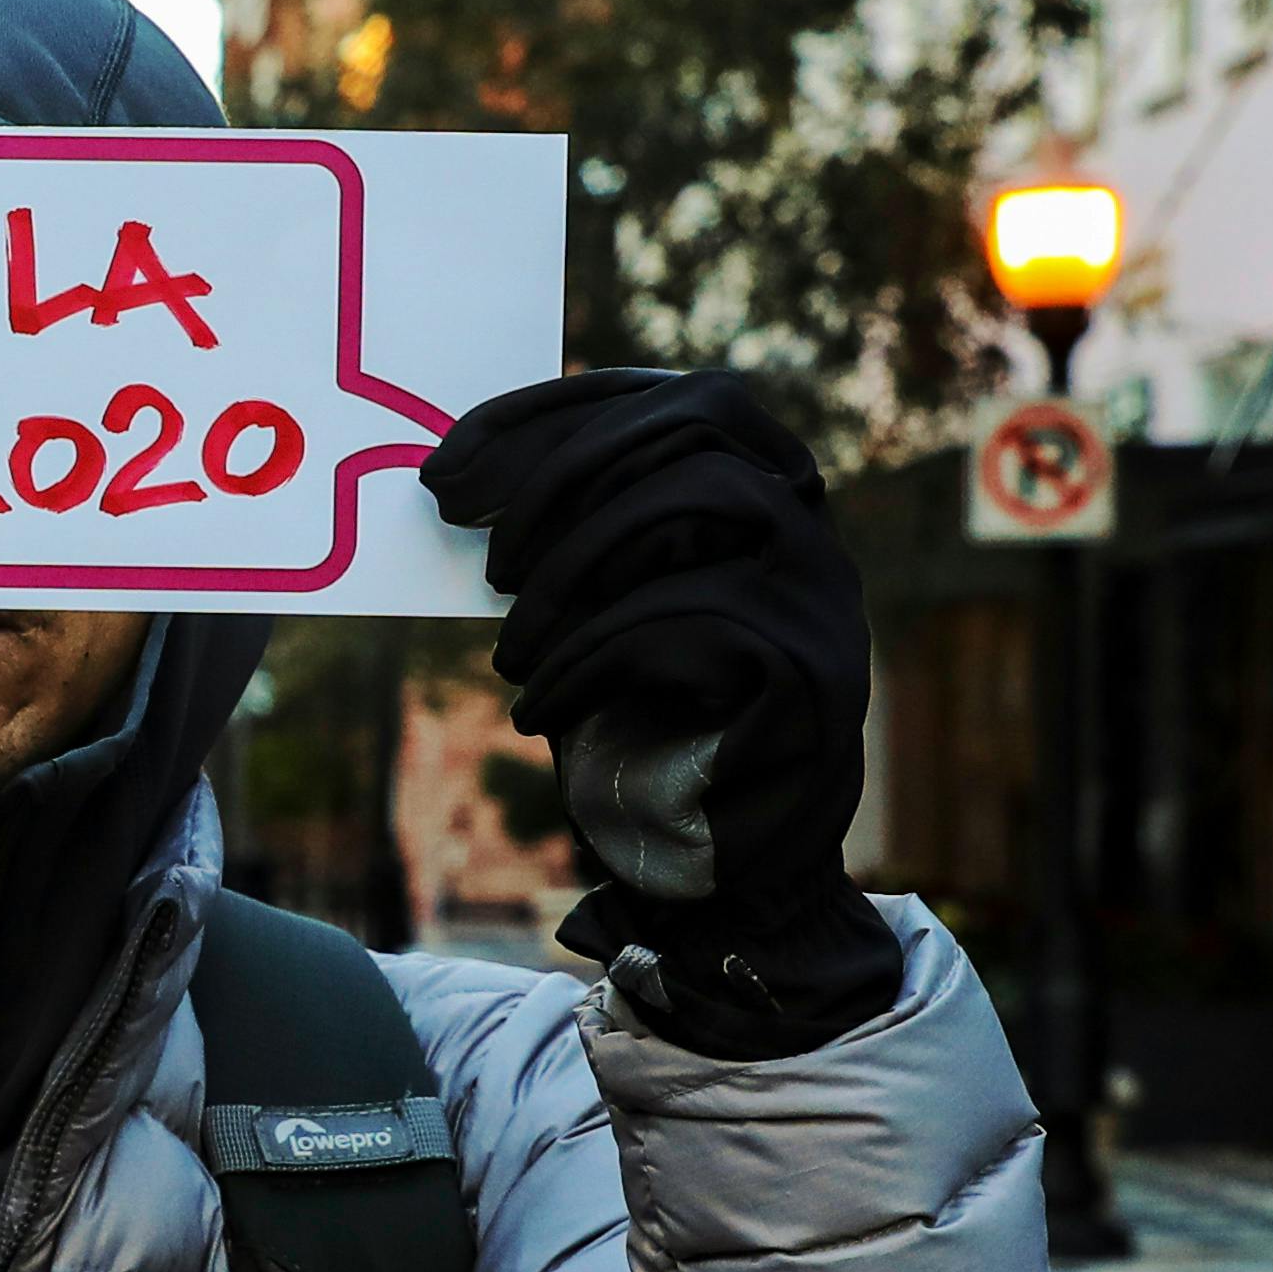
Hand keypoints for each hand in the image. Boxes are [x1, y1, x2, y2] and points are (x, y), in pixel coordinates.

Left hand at [421, 368, 902, 1046]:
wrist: (717, 872)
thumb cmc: (644, 731)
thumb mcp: (597, 610)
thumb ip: (577, 533)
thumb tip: (471, 471)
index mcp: (760, 495)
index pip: (673, 399)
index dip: (554, 413)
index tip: (449, 462)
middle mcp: (810, 527)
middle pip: (698, 421)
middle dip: (565, 475)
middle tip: (483, 556)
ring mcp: (823, 590)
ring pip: (701, 496)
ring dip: (576, 568)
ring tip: (512, 653)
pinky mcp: (813, 666)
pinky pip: (692, 612)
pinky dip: (591, 658)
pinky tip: (542, 710)